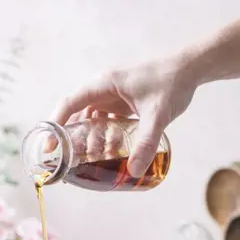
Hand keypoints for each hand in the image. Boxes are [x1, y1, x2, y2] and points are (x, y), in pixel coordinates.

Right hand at [51, 54, 197, 176]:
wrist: (190, 69)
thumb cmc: (171, 82)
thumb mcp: (157, 115)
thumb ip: (145, 143)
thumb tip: (134, 170)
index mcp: (104, 84)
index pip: (70, 103)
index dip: (56, 124)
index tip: (50, 146)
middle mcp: (104, 89)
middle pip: (77, 114)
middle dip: (71, 137)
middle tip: (66, 160)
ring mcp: (113, 96)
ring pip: (92, 120)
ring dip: (90, 139)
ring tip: (89, 159)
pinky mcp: (123, 103)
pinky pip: (106, 121)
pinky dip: (105, 136)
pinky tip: (109, 152)